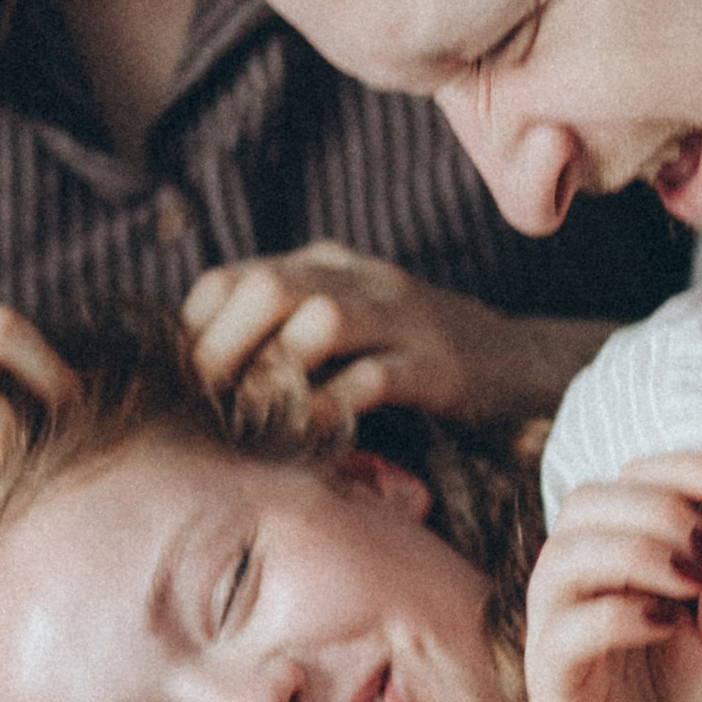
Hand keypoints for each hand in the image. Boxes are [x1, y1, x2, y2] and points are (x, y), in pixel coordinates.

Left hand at [183, 246, 593, 426]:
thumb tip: (199, 380)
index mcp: (323, 266)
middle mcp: (358, 279)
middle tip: (207, 406)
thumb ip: (281, 338)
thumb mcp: (342, 330)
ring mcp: (402, 318)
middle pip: (268, 288)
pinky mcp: (437, 365)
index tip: (181, 383)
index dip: (195, 329)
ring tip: (253, 420)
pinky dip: (333, 408)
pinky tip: (313, 435)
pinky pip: (374, 379)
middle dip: (224, 349)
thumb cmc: (410, 357)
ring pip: (319, 320)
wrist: (521, 363)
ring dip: (275, 374)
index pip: (233, 278)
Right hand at [524, 455, 701, 701]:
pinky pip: (561, 633)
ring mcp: (555, 640)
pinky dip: (617, 615)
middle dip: (653, 507)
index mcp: (616, 563)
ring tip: (691, 581)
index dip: (672, 466)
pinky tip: (667, 625)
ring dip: (633, 553)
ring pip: (561, 559)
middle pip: (583, 504)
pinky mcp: (551, 693)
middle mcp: (576, 591)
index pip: (623, 481)